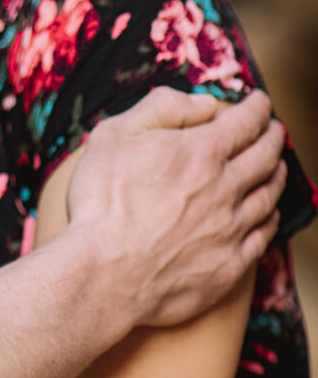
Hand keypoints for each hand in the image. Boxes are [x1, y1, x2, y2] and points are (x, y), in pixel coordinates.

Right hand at [66, 87, 284, 329]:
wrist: (104, 275)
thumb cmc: (101, 203)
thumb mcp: (114, 135)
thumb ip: (163, 108)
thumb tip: (205, 104)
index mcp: (201, 152)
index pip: (245, 121)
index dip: (256, 107)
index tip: (259, 102)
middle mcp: (226, 188)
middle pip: (265, 156)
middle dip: (273, 137)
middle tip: (274, 130)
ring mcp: (231, 229)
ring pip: (268, 196)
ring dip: (276, 175)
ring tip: (276, 166)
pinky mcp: (229, 265)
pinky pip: (263, 236)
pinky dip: (270, 218)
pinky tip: (268, 213)